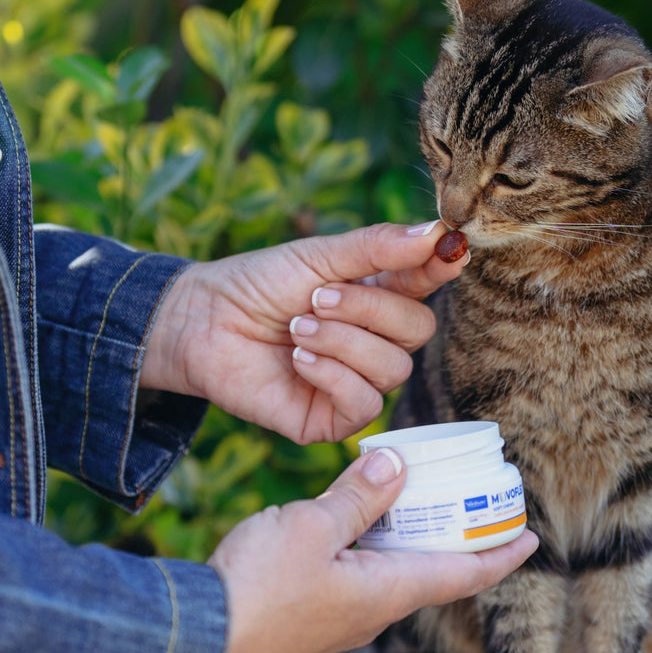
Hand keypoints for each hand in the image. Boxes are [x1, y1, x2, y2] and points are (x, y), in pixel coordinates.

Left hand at [141, 222, 465, 443]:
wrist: (203, 325)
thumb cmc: (258, 286)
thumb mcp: (318, 257)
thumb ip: (377, 248)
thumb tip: (437, 233)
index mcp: (377, 295)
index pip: (425, 284)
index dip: (439, 267)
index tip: (448, 251)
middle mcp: (375, 341)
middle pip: (418, 330)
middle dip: (369, 310)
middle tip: (318, 299)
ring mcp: (357, 382)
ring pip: (394, 368)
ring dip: (343, 342)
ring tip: (297, 328)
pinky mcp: (333, 419)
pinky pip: (365, 404)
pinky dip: (333, 376)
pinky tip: (299, 360)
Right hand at [207, 447, 537, 652]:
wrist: (196, 640)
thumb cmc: (256, 589)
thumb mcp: (310, 526)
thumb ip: (357, 497)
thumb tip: (397, 465)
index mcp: (386, 594)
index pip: (463, 575)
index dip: (501, 555)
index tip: (532, 538)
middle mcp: (372, 613)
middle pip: (430, 573)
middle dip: (455, 540)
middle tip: (472, 505)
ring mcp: (339, 619)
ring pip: (391, 573)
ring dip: (411, 541)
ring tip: (417, 501)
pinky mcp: (309, 617)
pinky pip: (357, 576)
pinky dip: (372, 546)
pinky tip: (355, 520)